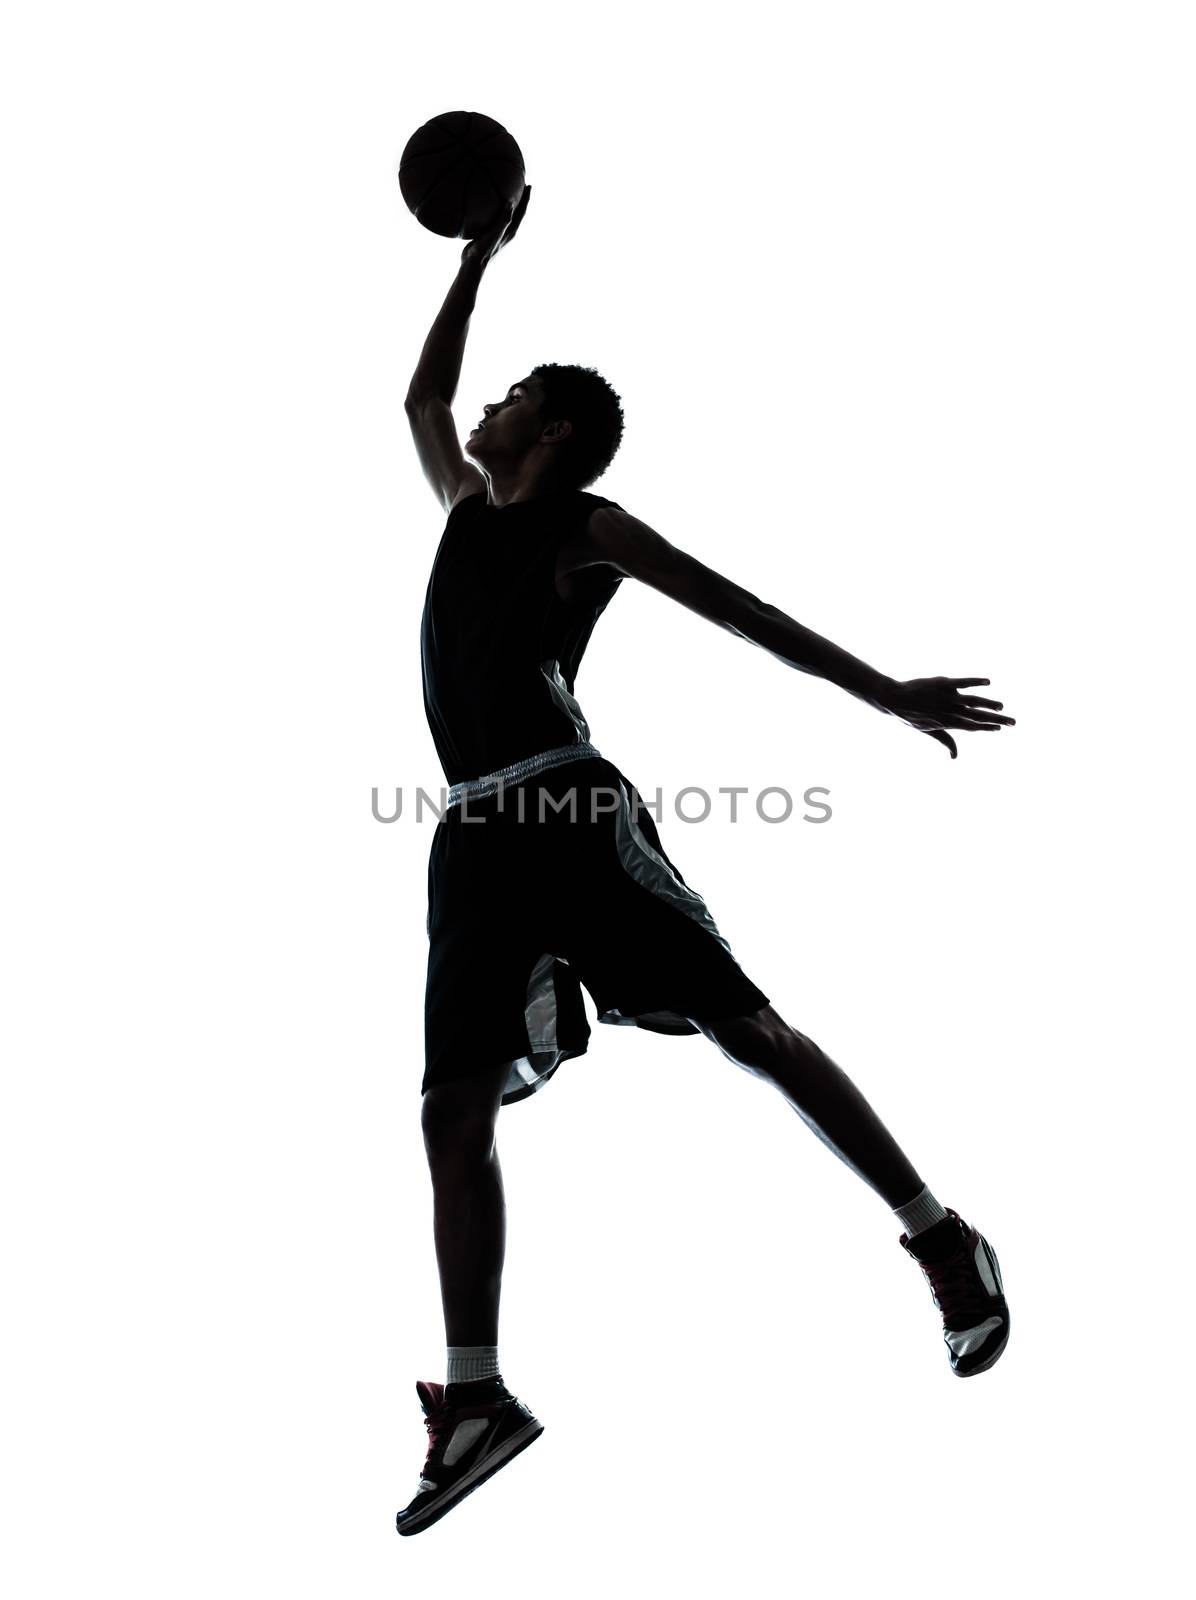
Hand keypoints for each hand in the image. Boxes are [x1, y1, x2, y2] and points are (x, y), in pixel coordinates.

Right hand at [460, 184, 530, 268]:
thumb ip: (504, 218)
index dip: (526, 199)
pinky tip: (490, 205)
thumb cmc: (485, 248)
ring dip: (510, 204)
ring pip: (507, 215)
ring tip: (508, 192)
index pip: (522, 212)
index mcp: (511, 230)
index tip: (529, 185)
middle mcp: (508, 231)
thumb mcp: (496, 232)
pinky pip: (496, 218)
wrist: (474, 263)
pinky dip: (497, 210)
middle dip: (521, 200)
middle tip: (522, 186)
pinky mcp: (490, 234)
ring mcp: (499, 233)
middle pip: (518, 213)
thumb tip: (511, 202)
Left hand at [882, 676, 1014, 757]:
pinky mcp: (943, 683)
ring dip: (988, 704)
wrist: (894, 699)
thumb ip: (945, 741)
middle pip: (976, 716)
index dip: (986, 728)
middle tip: (1013, 723)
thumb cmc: (911, 716)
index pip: (971, 727)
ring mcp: (947, 697)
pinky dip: (975, 681)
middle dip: (996, 719)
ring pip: (972, 701)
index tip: (1000, 729)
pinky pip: (962, 682)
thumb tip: (955, 757)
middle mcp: (949, 711)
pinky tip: (988, 682)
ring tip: (1001, 706)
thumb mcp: (928, 731)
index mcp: (947, 723)